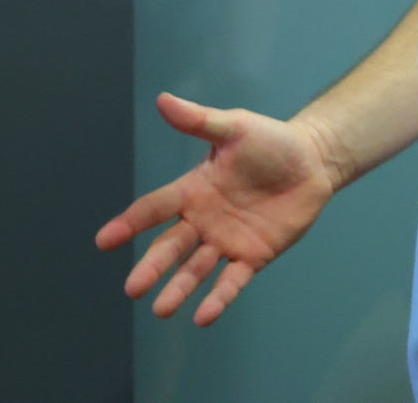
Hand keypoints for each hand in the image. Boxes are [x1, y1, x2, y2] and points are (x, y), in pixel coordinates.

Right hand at [94, 93, 337, 324]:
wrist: (313, 160)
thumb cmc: (271, 141)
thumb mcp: (235, 127)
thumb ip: (200, 121)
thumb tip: (162, 100)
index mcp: (193, 190)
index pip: (155, 208)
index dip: (129, 222)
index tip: (104, 240)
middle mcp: (203, 220)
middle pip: (171, 246)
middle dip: (152, 266)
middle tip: (132, 288)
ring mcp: (227, 240)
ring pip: (196, 268)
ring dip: (179, 289)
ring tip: (161, 309)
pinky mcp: (253, 255)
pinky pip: (232, 280)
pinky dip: (218, 298)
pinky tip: (203, 316)